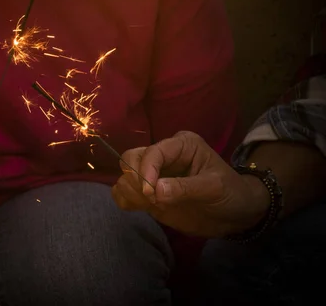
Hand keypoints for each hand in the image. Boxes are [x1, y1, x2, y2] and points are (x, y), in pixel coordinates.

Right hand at [111, 131, 270, 237]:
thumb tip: (155, 190)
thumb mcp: (214, 188)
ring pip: (124, 175)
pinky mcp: (148, 193)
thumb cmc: (230, 194)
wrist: (236, 215)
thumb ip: (184, 188)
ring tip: (150, 205)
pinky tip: (140, 208)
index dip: (146, 170)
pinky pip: (124, 192)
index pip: (153, 152)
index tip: (150, 193)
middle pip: (131, 158)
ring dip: (130, 191)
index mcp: (180, 145)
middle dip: (134, 178)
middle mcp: (163, 156)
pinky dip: (125, 200)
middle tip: (150, 199)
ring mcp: (153, 175)